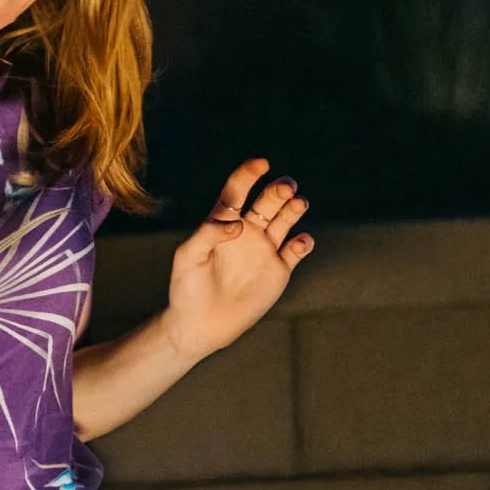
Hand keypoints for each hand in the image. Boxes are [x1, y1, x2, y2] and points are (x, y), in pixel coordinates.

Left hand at [164, 157, 315, 362]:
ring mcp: (264, 250)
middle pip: (267, 202)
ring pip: (285, 221)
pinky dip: (303, 244)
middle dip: (278, 191)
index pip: (238, 190)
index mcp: (223, 222)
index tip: (261, 164)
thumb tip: (237, 224)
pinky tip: (301, 241)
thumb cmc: (186, 288)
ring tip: (298, 203)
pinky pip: (295, 252)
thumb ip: (208, 234)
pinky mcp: (278, 271)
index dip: (249, 174)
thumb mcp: (188, 258)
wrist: (199, 324)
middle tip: (286, 187)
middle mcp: (247, 231)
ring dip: (294, 209)